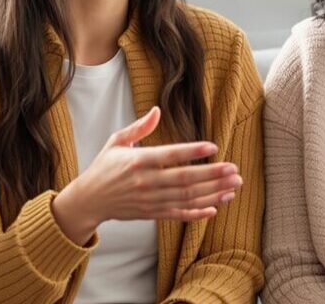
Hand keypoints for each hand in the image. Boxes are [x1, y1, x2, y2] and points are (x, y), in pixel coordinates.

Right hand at [51, 108, 242, 242]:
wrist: (89, 200)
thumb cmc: (104, 167)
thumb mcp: (116, 142)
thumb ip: (139, 127)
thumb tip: (157, 110)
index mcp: (138, 161)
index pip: (170, 155)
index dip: (192, 151)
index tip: (213, 146)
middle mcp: (146, 182)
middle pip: (184, 179)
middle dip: (212, 175)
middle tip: (235, 170)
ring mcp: (150, 201)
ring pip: (186, 198)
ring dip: (212, 193)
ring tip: (233, 186)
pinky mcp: (152, 214)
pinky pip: (178, 214)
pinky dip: (197, 214)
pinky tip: (216, 208)